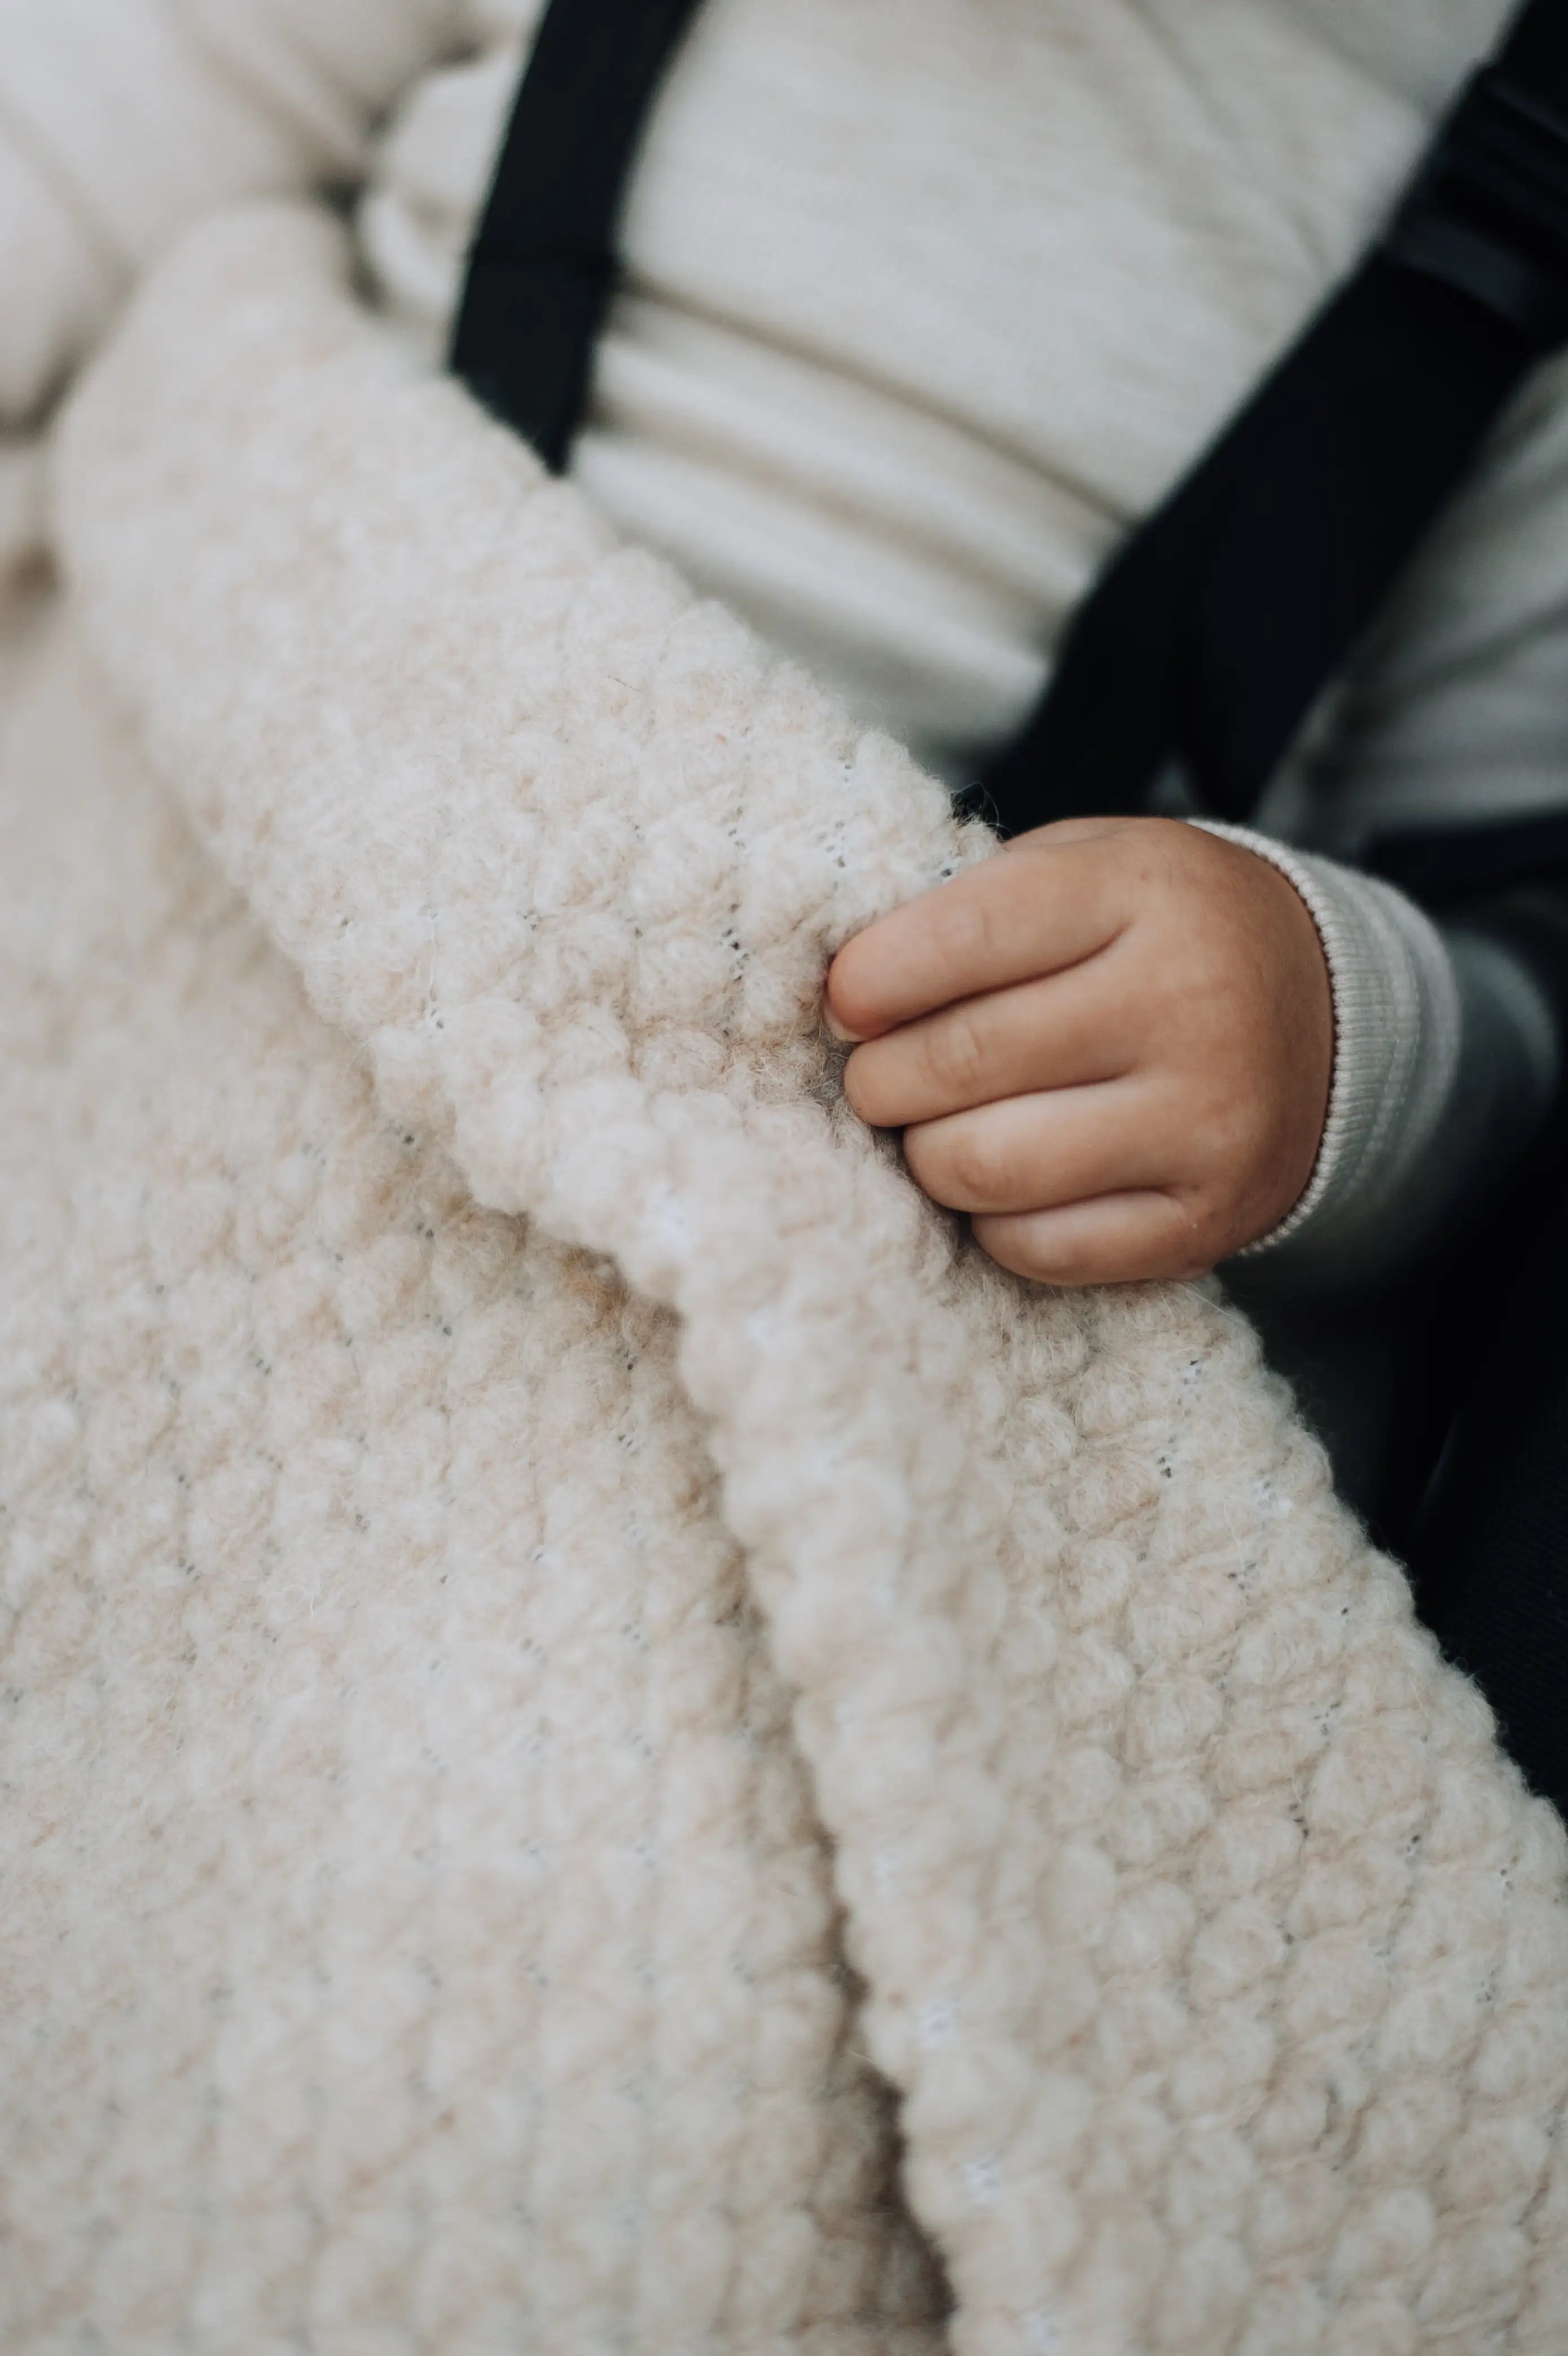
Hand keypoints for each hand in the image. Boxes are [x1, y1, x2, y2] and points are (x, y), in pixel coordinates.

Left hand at [824, 816, 1332, 1285]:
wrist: (1327, 1017)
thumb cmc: (1158, 933)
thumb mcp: (1087, 866)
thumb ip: (972, 906)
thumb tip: (846, 997)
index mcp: (1146, 893)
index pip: (967, 937)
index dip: (873, 980)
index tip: (846, 1003)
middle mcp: (1188, 1005)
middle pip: (963, 1060)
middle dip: (883, 1077)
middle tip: (879, 1074)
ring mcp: (1207, 1122)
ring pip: (988, 1166)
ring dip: (926, 1155)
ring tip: (934, 1127)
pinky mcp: (1208, 1220)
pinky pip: (1041, 1248)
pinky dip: (991, 1223)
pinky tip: (1004, 1182)